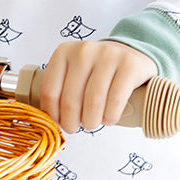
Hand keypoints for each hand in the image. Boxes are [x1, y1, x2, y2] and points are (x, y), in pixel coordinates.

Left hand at [38, 40, 158, 135]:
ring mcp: (108, 55)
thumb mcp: (74, 72)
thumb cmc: (97, 70)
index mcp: (64, 52)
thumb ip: (61, 89)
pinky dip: (111, 115)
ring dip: (91, 121)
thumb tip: (50, 121)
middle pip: (70, 99)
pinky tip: (109, 119)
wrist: (130, 54)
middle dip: (71, 122)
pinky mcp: (129, 64)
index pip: (49, 91)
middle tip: (75, 128)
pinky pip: (115, 99)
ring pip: (93, 101)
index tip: (58, 123)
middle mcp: (84, 51)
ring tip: (92, 124)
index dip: (52, 114)